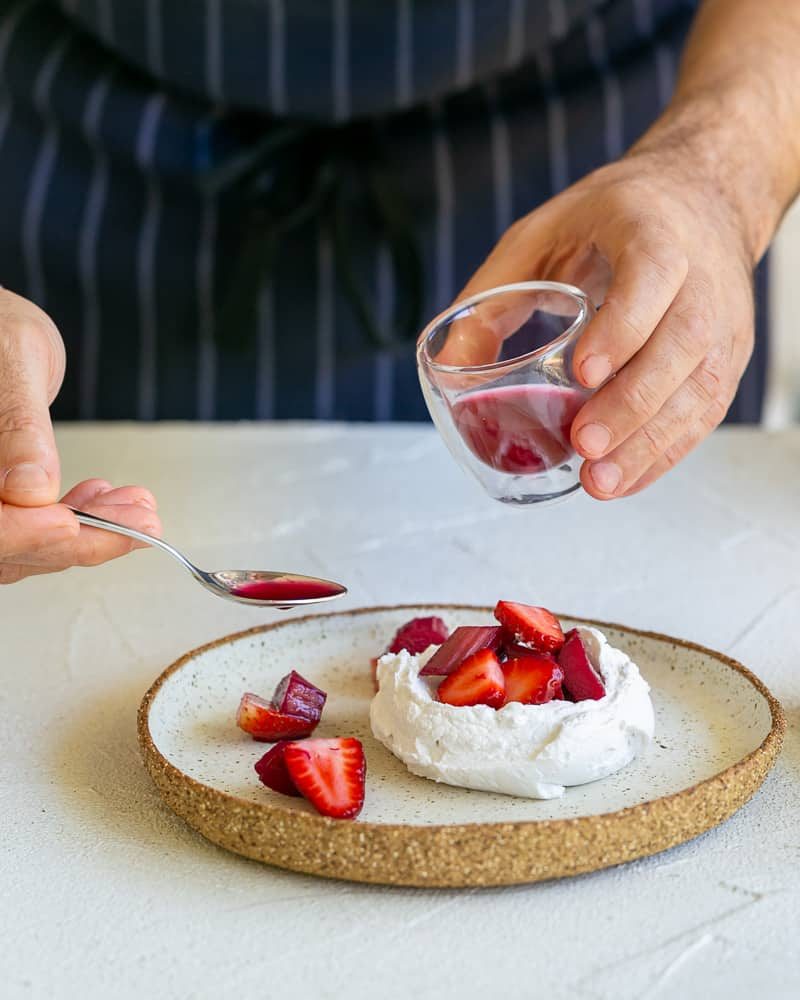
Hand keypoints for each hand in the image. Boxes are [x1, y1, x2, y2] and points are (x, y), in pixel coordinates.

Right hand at [0, 289, 160, 582]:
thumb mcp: (12, 359)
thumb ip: (18, 426)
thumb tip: (30, 489)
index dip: (19, 534)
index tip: (69, 526)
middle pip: (4, 545)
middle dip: (76, 539)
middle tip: (142, 521)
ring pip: (24, 545)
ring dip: (88, 534)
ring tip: (141, 510)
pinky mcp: (0, 501)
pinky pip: (32, 528)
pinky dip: (77, 522)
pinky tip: (110, 501)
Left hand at [452, 150, 755, 498]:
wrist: (699, 200)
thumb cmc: (610, 220)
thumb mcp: (540, 236)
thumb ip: (494, 295)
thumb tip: (450, 363)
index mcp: (653, 230)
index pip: (652, 275)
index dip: (623, 326)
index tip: (583, 372)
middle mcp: (701, 276)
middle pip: (681, 343)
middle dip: (632, 402)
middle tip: (583, 445)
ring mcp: (724, 320)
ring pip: (701, 387)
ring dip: (649, 443)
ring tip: (600, 482)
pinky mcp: (729, 357)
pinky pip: (705, 413)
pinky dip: (665, 452)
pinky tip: (625, 479)